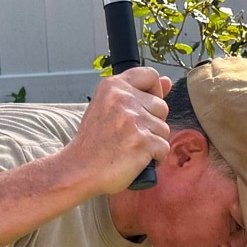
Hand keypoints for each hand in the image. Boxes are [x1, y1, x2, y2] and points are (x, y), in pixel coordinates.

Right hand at [63, 67, 173, 194]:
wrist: (79, 170)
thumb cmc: (94, 143)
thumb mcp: (108, 108)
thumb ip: (137, 93)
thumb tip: (167, 81)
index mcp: (113, 86)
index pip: (150, 75)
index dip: (154, 92)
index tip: (144, 108)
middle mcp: (123, 98)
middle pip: (161, 106)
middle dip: (152, 124)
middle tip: (129, 137)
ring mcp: (134, 120)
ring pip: (164, 129)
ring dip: (153, 143)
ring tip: (130, 149)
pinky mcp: (143, 141)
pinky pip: (164, 148)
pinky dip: (155, 158)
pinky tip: (136, 161)